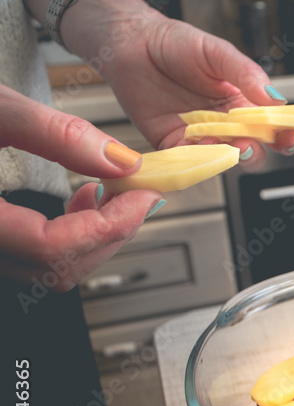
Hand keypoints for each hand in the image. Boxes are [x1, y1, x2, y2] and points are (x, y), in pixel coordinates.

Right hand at [0, 87, 162, 289]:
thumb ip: (55, 134)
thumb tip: (121, 161)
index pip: (53, 248)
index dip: (111, 225)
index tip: (144, 194)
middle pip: (59, 268)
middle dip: (111, 232)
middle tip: (139, 192)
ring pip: (50, 271)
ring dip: (95, 236)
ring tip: (112, 192)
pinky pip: (36, 259)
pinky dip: (72, 236)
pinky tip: (84, 200)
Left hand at [76, 9, 293, 171]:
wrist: (130, 42)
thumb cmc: (175, 42)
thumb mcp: (218, 52)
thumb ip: (247, 74)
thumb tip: (277, 98)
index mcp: (243, 101)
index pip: (273, 125)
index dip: (286, 134)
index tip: (291, 136)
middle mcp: (225, 122)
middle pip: (253, 148)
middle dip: (259, 151)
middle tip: (252, 144)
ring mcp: (200, 134)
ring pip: (223, 157)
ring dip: (228, 157)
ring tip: (227, 147)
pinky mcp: (173, 143)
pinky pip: (189, 159)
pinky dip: (197, 160)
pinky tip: (200, 149)